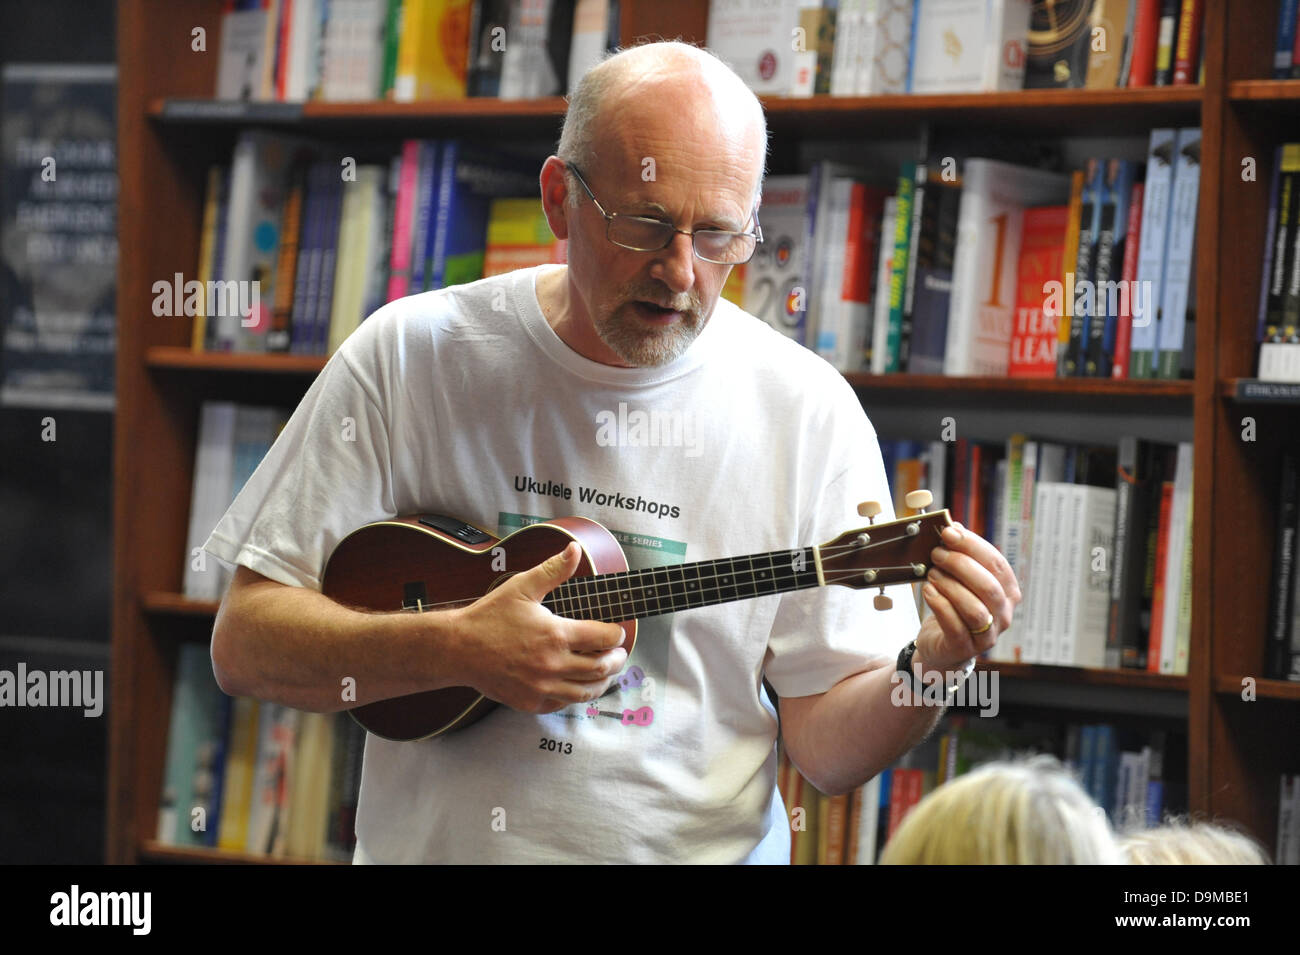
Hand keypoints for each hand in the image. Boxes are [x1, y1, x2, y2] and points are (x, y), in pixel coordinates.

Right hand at [449, 542, 627, 712]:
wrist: (458, 648)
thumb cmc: (489, 616)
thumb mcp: (522, 587)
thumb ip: (553, 569)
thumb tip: (574, 549)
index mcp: (556, 634)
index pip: (603, 638)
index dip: (616, 635)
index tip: (618, 633)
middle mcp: (553, 664)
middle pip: (601, 668)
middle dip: (617, 660)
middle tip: (620, 654)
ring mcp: (542, 686)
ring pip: (586, 691)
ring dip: (603, 682)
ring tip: (607, 673)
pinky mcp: (530, 701)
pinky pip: (562, 704)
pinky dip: (575, 695)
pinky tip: (577, 685)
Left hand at [915, 521, 1021, 671]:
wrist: (942, 645)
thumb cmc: (953, 606)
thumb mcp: (960, 580)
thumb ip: (960, 556)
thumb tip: (953, 527)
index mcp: (1007, 592)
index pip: (997, 564)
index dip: (973, 545)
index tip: (949, 532)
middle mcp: (1003, 614)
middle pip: (989, 586)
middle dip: (960, 564)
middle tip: (937, 553)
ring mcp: (987, 635)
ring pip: (975, 609)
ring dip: (950, 586)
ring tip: (932, 573)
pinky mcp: (964, 648)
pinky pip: (955, 626)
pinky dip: (940, 604)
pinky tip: (928, 591)